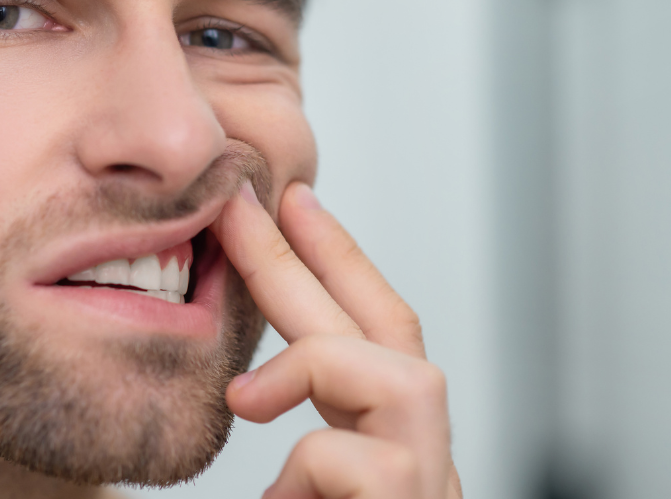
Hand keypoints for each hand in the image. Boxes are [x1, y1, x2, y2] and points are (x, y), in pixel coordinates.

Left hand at [211, 182, 462, 498]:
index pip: (378, 333)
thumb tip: (243, 393)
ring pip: (400, 378)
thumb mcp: (306, 487)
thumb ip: (296, 437)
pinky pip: (349, 459)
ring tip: (244, 402)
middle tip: (241, 202)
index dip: (341, 260)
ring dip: (310, 368)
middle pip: (389, 329)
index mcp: (389, 443)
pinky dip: (300, 476)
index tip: (295, 201)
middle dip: (308, 255)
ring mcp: (429, 482)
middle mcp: (424, 458)